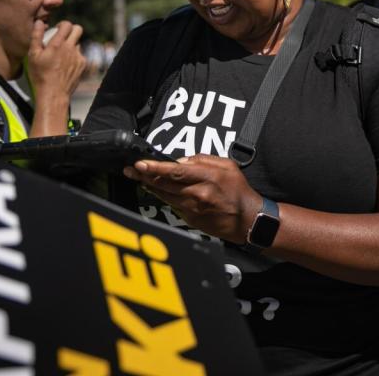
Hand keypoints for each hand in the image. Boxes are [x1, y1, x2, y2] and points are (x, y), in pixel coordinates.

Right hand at [26, 20, 85, 97]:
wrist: (53, 93)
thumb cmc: (40, 75)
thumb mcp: (33, 55)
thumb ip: (36, 36)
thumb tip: (39, 22)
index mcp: (58, 44)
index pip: (67, 24)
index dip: (63, 24)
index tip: (57, 29)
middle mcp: (70, 48)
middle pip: (78, 29)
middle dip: (71, 30)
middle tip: (63, 37)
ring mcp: (78, 57)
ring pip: (78, 43)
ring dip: (72, 45)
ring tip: (61, 54)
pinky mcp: (82, 65)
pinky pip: (80, 55)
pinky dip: (74, 56)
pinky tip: (65, 64)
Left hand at [123, 154, 262, 242]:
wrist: (247, 219)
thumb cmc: (238, 190)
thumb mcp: (227, 166)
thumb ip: (203, 160)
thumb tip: (180, 161)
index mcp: (207, 178)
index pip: (175, 171)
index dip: (155, 168)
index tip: (140, 164)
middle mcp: (197, 194)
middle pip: (164, 184)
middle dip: (144, 176)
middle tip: (130, 169)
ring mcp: (192, 209)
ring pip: (164, 195)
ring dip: (149, 186)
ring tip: (138, 177)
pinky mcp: (190, 219)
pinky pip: (171, 205)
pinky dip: (162, 196)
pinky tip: (154, 190)